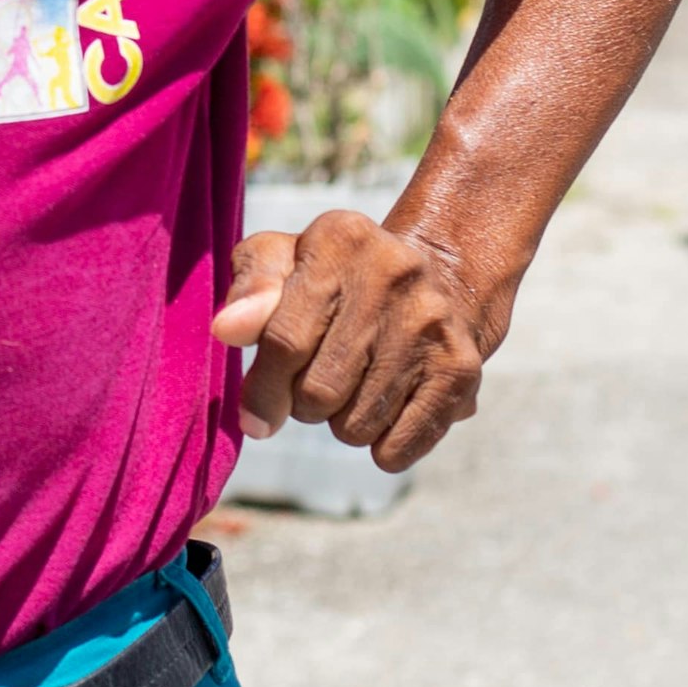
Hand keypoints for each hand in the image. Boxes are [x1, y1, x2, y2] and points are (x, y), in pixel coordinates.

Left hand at [212, 211, 492, 472]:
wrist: (439, 279)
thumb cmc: (334, 278)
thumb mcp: (284, 261)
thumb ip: (250, 288)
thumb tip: (226, 329)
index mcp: (341, 238)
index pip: (285, 339)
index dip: (262, 389)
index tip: (253, 417)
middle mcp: (394, 273)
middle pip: (318, 391)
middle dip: (302, 404)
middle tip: (315, 383)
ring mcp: (433, 324)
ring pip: (355, 426)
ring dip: (341, 422)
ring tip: (354, 385)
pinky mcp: (461, 371)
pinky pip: (397, 448)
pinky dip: (380, 446)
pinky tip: (385, 407)